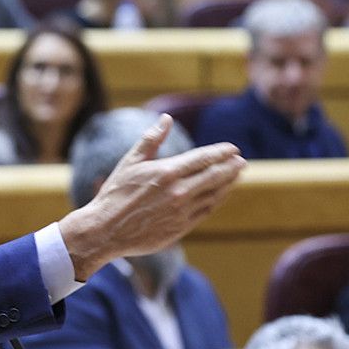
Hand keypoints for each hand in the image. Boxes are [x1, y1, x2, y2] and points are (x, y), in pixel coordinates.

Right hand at [58, 114, 244, 279]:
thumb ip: (151, 139)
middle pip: (215, 176)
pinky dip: (216, 201)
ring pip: (214, 195)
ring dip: (228, 184)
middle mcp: (179, 192)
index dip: (221, 152)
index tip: (233, 148)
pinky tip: (219, 195)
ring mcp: (182, 211)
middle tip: (242, 161)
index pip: (204, 158)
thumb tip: (167, 119)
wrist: (106, 230)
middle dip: (231, 167)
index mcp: (167, 172)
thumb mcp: (130, 162)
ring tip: (236, 176)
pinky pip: (205, 211)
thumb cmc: (115, 193)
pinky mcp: (181, 228)